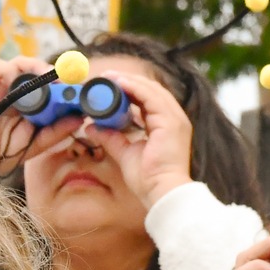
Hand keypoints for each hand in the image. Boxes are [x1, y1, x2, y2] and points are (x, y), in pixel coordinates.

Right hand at [0, 56, 74, 167]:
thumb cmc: (8, 150)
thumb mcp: (39, 141)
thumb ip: (58, 130)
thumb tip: (80, 118)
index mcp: (33, 100)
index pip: (50, 82)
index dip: (64, 80)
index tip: (77, 85)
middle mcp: (18, 90)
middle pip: (36, 69)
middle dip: (51, 71)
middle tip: (64, 79)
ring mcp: (1, 86)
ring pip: (19, 64)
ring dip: (34, 66)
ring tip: (45, 76)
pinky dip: (8, 69)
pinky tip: (16, 79)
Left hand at [94, 68, 194, 210]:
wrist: (161, 192)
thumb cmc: (148, 179)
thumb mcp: (125, 153)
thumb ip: (112, 138)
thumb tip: (93, 126)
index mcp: (166, 125)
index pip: (149, 100)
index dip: (130, 89)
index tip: (109, 85)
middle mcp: (174, 119)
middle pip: (151, 91)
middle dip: (128, 81)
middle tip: (106, 77)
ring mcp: (176, 119)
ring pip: (152, 90)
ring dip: (130, 81)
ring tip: (109, 77)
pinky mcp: (171, 122)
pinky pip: (152, 98)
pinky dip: (135, 88)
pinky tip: (119, 84)